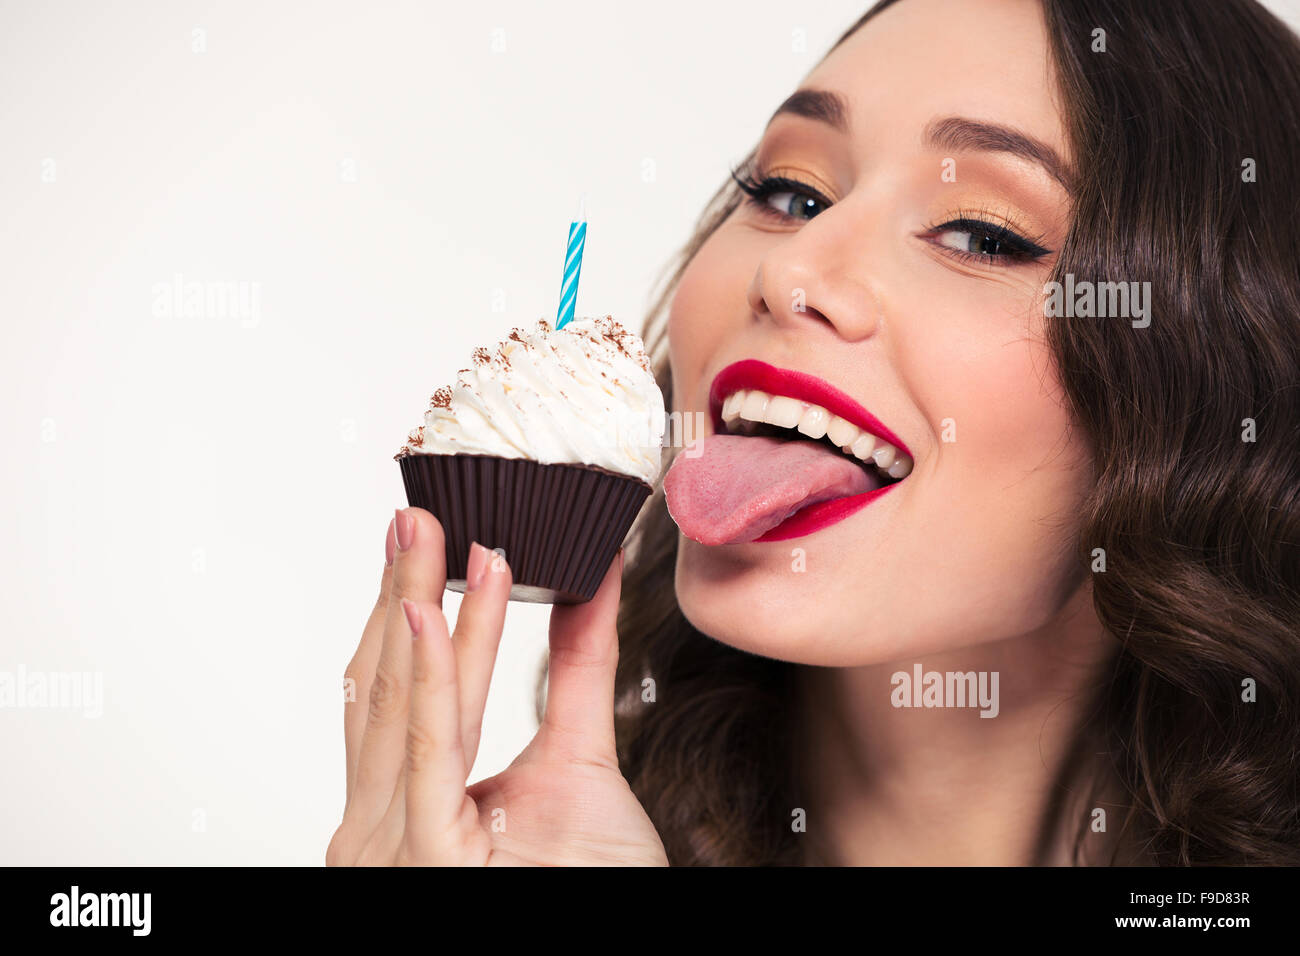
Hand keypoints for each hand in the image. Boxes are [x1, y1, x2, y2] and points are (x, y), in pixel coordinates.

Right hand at [326, 507, 668, 865]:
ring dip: (414, 611)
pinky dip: (426, 679)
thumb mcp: (580, 757)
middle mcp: (384, 828)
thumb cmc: (592, 880)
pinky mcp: (427, 858)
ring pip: (404, 706)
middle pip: (387, 690)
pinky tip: (425, 615)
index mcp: (407, 808)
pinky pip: (426, 751)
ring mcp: (396, 847)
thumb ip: (576, 670)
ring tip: (431, 538)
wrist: (620, 933)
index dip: (409, 610)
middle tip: (417, 517)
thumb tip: (586, 585)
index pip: (399, 693)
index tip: (427, 540)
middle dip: (401, 594)